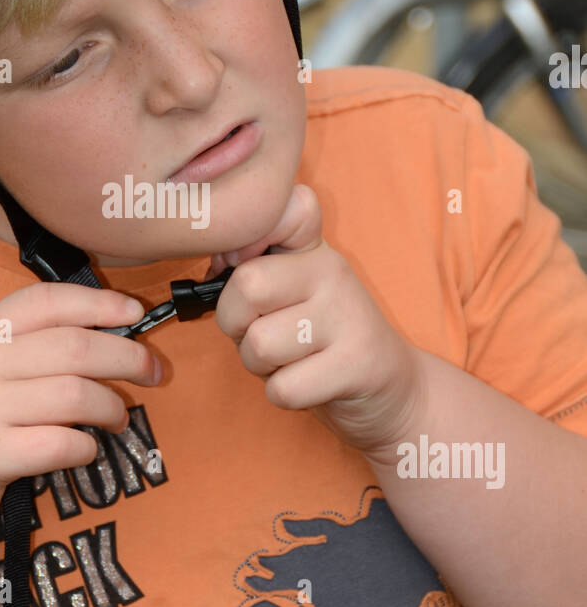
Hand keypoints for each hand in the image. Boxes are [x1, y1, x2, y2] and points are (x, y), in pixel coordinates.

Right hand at [0, 284, 158, 572]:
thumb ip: (23, 352)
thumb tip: (105, 336)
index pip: (43, 300)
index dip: (97, 302)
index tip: (135, 314)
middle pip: (73, 346)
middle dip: (127, 358)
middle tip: (154, 373)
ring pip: (73, 393)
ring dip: (111, 406)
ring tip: (119, 419)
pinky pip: (58, 443)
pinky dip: (85, 446)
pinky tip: (86, 450)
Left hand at [209, 184, 426, 459]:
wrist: (390, 387)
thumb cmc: (319, 340)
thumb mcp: (290, 290)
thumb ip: (252, 265)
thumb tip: (215, 260)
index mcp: (311, 248)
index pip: (279, 212)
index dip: (240, 244)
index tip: (244, 274)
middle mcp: (332, 271)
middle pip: (246, 285)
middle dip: (237, 324)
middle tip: (264, 333)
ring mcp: (348, 315)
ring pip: (259, 344)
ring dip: (261, 366)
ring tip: (292, 359)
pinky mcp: (357, 363)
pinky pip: (283, 388)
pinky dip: (283, 394)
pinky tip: (309, 382)